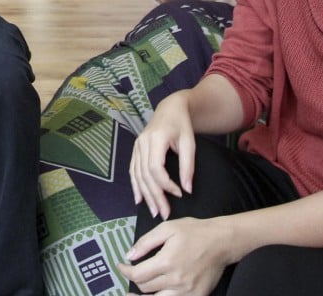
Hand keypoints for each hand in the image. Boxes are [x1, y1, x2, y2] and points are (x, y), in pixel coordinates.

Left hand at [117, 217, 228, 295]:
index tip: (121, 266)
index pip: (137, 275)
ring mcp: (186, 291)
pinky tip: (157, 292)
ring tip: (135, 291)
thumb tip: (129, 256)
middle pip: (144, 288)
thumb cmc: (195, 232)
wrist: (222, 242)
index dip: (125, 271)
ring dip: (144, 295)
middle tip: (132, 272)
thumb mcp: (168, 228)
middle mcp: (175, 280)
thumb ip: (146, 242)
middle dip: (134, 280)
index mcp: (166, 261)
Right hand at [129, 92, 195, 219]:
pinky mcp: (135, 149)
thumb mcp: (190, 143)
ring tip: (154, 211)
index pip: (156, 167)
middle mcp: (142, 142)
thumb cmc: (182, 125)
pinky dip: (135, 186)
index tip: (179, 194)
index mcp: (155, 138)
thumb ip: (188, 166)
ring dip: (145, 195)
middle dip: (154, 195)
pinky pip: (133, 170)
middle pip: (145, 174)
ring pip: (137, 175)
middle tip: (164, 213)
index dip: (166, 184)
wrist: (171, 108)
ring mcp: (136, 146)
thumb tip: (187, 189)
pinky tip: (139, 200)